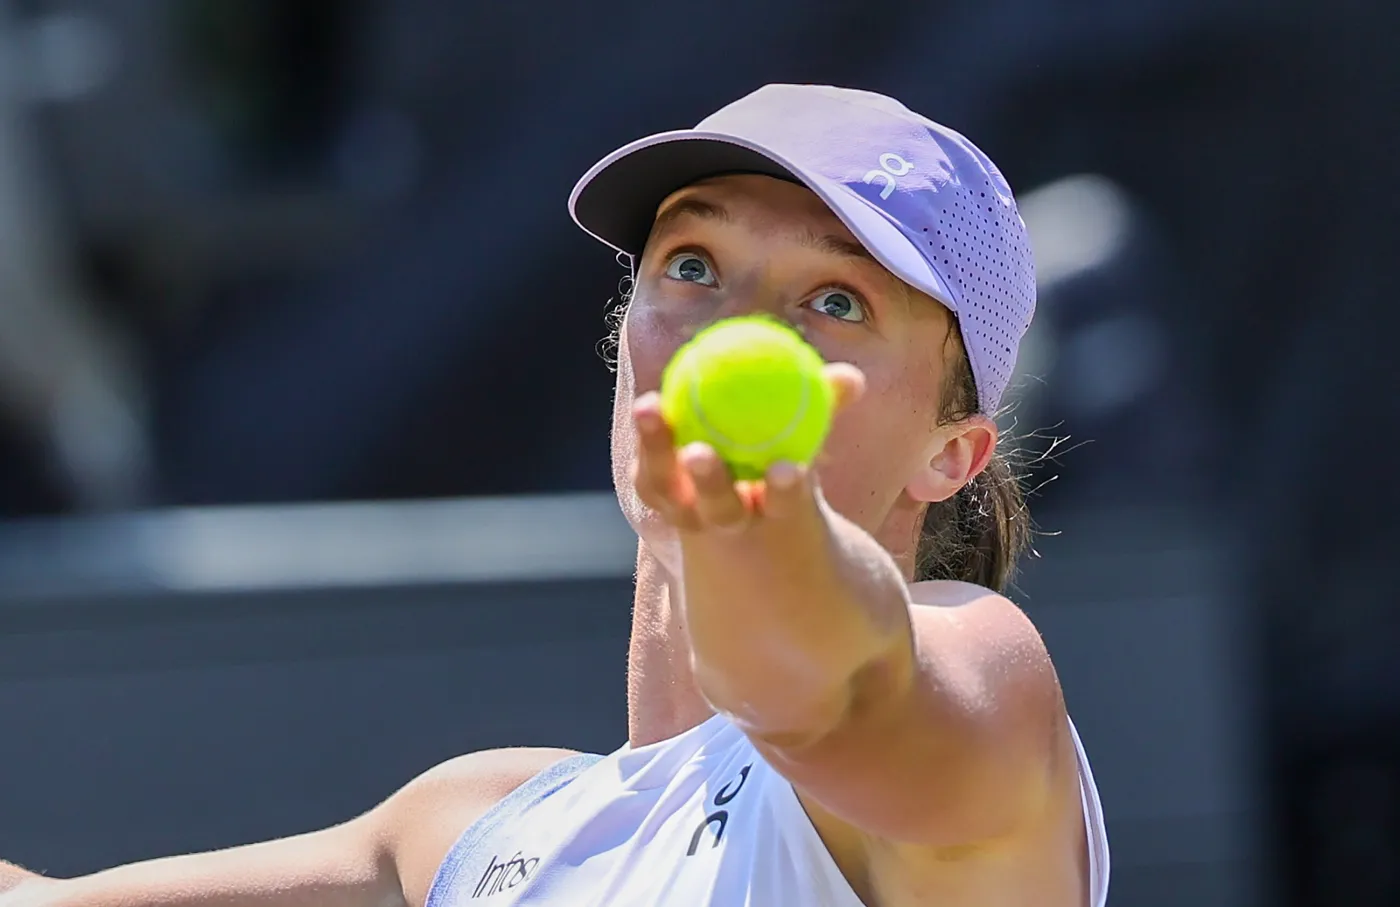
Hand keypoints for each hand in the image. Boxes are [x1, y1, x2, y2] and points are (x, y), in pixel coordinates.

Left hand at [631, 362, 864, 534]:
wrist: (743, 527)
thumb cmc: (783, 470)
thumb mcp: (807, 443)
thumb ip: (825, 409)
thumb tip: (852, 377)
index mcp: (777, 515)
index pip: (785, 505)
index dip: (785, 490)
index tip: (788, 469)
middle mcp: (731, 523)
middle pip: (720, 510)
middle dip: (710, 484)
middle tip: (699, 451)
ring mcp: (689, 516)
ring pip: (669, 491)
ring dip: (657, 450)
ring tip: (648, 405)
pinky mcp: (659, 500)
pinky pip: (649, 471)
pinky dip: (648, 440)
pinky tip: (649, 403)